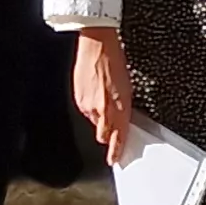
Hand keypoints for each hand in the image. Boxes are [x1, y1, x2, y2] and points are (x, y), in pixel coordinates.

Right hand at [72, 27, 131, 156]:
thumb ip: (123, 108)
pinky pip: (86, 110)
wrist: (96, 45)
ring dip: (99, 116)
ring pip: (94, 121)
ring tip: (103, 99)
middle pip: (102, 134)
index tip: (114, 159)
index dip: (115, 150)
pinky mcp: (78, 98)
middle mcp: (102, 109)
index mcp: (118, 107)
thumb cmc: (114, 61)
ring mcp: (88, 105)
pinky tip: (95, 92)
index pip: (117, 137)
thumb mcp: (127, 88)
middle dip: (106, 133)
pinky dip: (91, 106)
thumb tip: (121, 121)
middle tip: (110, 124)